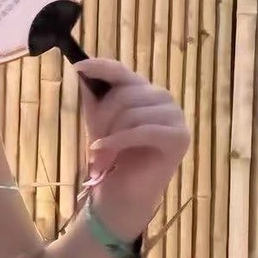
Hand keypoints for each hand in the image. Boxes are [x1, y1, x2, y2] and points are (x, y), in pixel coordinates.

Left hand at [74, 58, 190, 240]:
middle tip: (92, 142)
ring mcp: (175, 116)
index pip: (122, 71)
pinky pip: (142, 130)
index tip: (78, 67)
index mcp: (143, 90)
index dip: (100, 66)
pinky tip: (104, 153)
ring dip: (109, 135)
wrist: (122, 191)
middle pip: (124, 95)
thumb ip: (94, 95)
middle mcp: (162, 97)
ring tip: (100, 154)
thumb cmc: (111, 154)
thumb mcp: (98, 120)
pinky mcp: (179, 136)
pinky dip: (119, 141)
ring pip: (132, 113)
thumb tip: (82, 69)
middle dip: (102, 119)